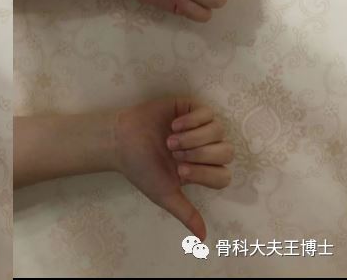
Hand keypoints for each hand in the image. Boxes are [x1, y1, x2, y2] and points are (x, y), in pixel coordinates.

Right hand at [111, 98, 232, 239]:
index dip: (204, 174)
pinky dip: (191, 121)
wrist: (120, 141)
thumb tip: (204, 238)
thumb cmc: (141, 168)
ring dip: (193, 138)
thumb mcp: (164, 194)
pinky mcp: (190, 108)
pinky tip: (173, 126)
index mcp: (201, 169)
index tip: (179, 171)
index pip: (223, 175)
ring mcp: (199, 126)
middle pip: (226, 153)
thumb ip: (186, 213)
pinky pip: (207, 113)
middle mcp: (205, 148)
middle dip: (200, 154)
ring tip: (170, 141)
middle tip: (175, 155)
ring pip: (218, 132)